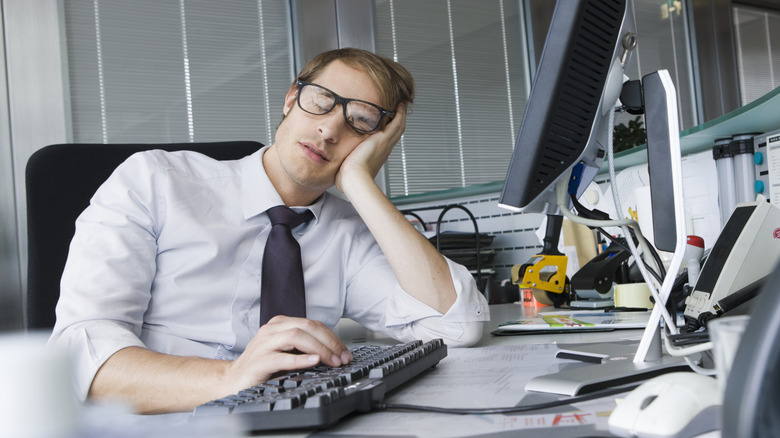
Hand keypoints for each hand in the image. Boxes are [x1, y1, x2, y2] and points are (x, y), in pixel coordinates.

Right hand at [224, 316, 352, 393]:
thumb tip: (335, 353)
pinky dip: (300, 359)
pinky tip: (314, 361)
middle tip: (343, 358)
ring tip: (332, 361)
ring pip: (296, 336)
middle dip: (330, 342)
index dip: (332, 337)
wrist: (234, 380)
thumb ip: (305, 348)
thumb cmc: (263, 367)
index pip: (313, 324)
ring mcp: (264, 344)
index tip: (345, 352)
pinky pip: (282, 357)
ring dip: (319, 348)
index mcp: (280, 324)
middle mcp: (272, 330)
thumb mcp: (287, 352)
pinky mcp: (259, 361)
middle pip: (307, 327)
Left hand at [335, 104, 406, 191]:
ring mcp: (386, 144)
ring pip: (398, 127)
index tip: (385, 124)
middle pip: (395, 133)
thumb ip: (343, 165)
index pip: (385, 141)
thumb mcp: (346, 169)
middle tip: (398, 110)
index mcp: (376, 156)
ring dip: (400, 116)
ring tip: (400, 106)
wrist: (354, 178)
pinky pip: (397, 123)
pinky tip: (400, 105)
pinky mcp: (384, 138)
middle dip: (396, 121)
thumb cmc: (349, 178)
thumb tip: (335, 168)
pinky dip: (400, 114)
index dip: (387, 132)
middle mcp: (384, 150)